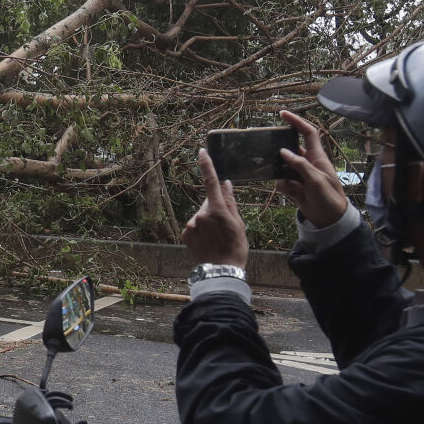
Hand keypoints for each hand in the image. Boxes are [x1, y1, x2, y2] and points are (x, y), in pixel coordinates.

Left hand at [182, 148, 247, 266]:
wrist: (220, 271)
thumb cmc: (235, 248)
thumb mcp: (238, 224)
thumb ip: (230, 202)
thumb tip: (226, 184)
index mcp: (217, 210)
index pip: (211, 182)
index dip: (206, 165)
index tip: (201, 151)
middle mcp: (201, 215)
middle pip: (208, 202)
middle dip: (215, 207)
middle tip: (225, 226)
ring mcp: (191, 224)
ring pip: (201, 215)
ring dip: (208, 220)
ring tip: (217, 237)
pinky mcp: (185, 233)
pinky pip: (194, 225)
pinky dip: (201, 229)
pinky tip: (208, 241)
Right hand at [275, 110, 349, 227]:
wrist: (329, 218)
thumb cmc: (328, 196)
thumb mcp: (315, 179)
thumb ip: (299, 164)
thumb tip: (282, 151)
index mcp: (317, 157)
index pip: (307, 133)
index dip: (297, 122)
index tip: (283, 114)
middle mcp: (307, 163)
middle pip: (290, 150)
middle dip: (280, 152)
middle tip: (270, 153)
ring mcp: (300, 175)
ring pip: (282, 167)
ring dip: (281, 174)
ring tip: (289, 184)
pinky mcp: (294, 186)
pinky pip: (281, 181)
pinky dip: (283, 186)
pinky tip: (292, 194)